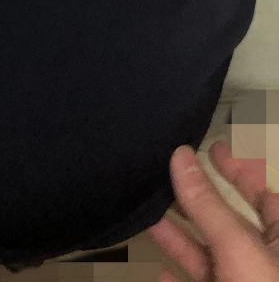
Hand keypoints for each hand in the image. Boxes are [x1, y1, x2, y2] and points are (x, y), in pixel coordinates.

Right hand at [147, 141, 278, 281]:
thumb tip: (180, 156)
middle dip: (197, 202)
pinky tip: (158, 270)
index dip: (239, 169)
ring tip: (149, 215)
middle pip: (228, 223)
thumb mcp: (237, 246)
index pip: (264, 194)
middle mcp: (265, 262)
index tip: (213, 147)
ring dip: (178, 237)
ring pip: (207, 256)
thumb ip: (207, 204)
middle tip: (171, 176)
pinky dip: (175, 277)